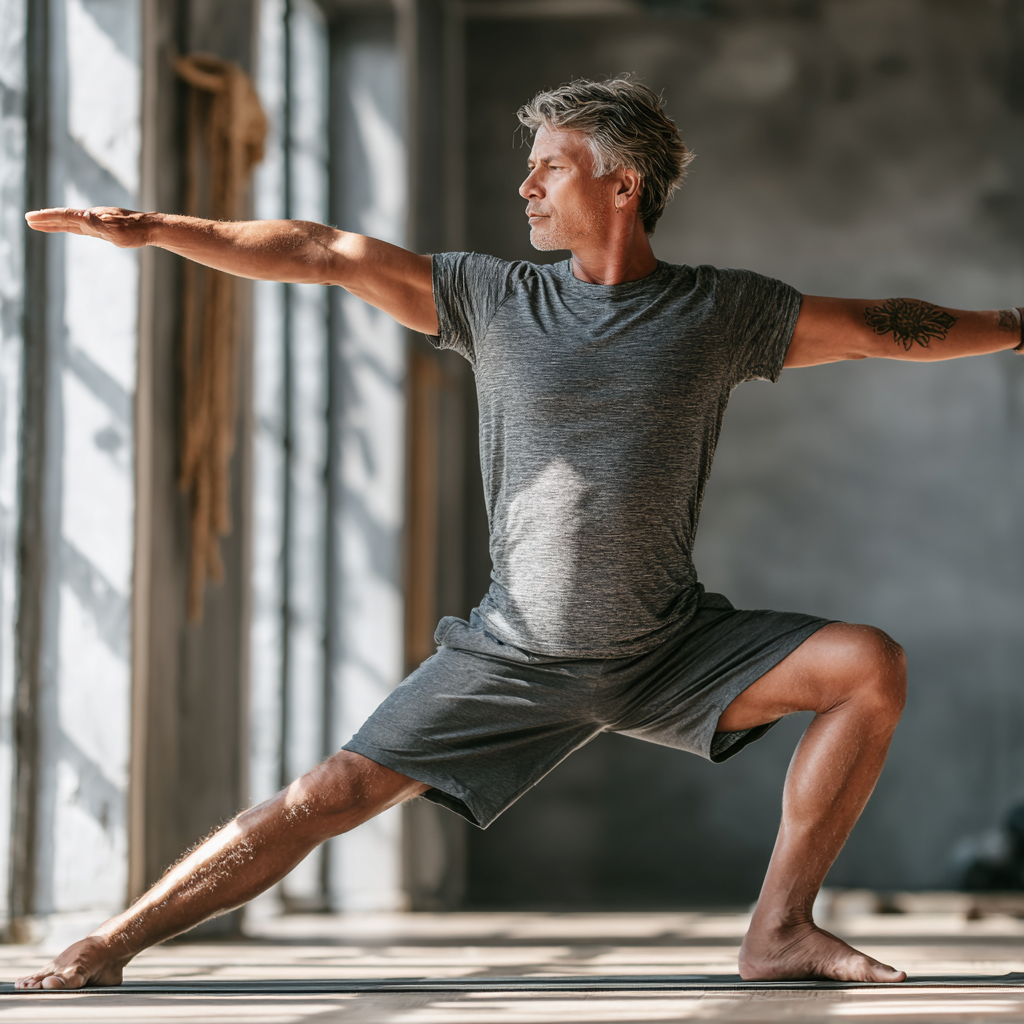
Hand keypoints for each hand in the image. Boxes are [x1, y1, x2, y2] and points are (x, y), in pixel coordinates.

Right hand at [24, 206, 151, 248]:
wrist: (150, 228)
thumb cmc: (134, 231)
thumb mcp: (116, 231)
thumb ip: (98, 224)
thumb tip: (83, 216)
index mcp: (91, 217)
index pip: (64, 216)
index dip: (47, 218)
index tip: (31, 218)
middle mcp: (91, 217)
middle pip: (63, 217)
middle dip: (45, 219)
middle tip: (27, 219)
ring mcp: (95, 221)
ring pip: (70, 221)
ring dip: (54, 222)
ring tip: (39, 222)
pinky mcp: (101, 227)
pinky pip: (79, 226)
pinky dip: (67, 226)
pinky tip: (64, 226)